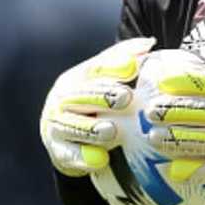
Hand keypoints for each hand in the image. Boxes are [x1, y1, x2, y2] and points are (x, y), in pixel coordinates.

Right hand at [39, 37, 154, 176]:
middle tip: (125, 98)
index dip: (113, 67)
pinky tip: (100, 160)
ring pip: (70, 126)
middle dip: (102, 96)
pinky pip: (69, 154)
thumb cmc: (94, 100)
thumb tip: (149, 43)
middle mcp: (62, 99)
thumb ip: (125, 59)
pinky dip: (83, 158)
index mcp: (77, 77)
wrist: (63, 134)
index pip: (94, 69)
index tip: (133, 69)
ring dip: (90, 129)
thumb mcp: (105, 77)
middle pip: (80, 95)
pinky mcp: (57, 150)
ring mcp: (55, 124)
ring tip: (111, 131)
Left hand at [142, 44, 204, 184]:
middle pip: (202, 113)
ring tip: (153, 136)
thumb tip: (202, 52)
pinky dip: (196, 171)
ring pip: (204, 142)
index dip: (185, 81)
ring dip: (175, 140)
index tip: (163, 80)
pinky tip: (174, 169)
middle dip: (172, 112)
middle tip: (149, 111)